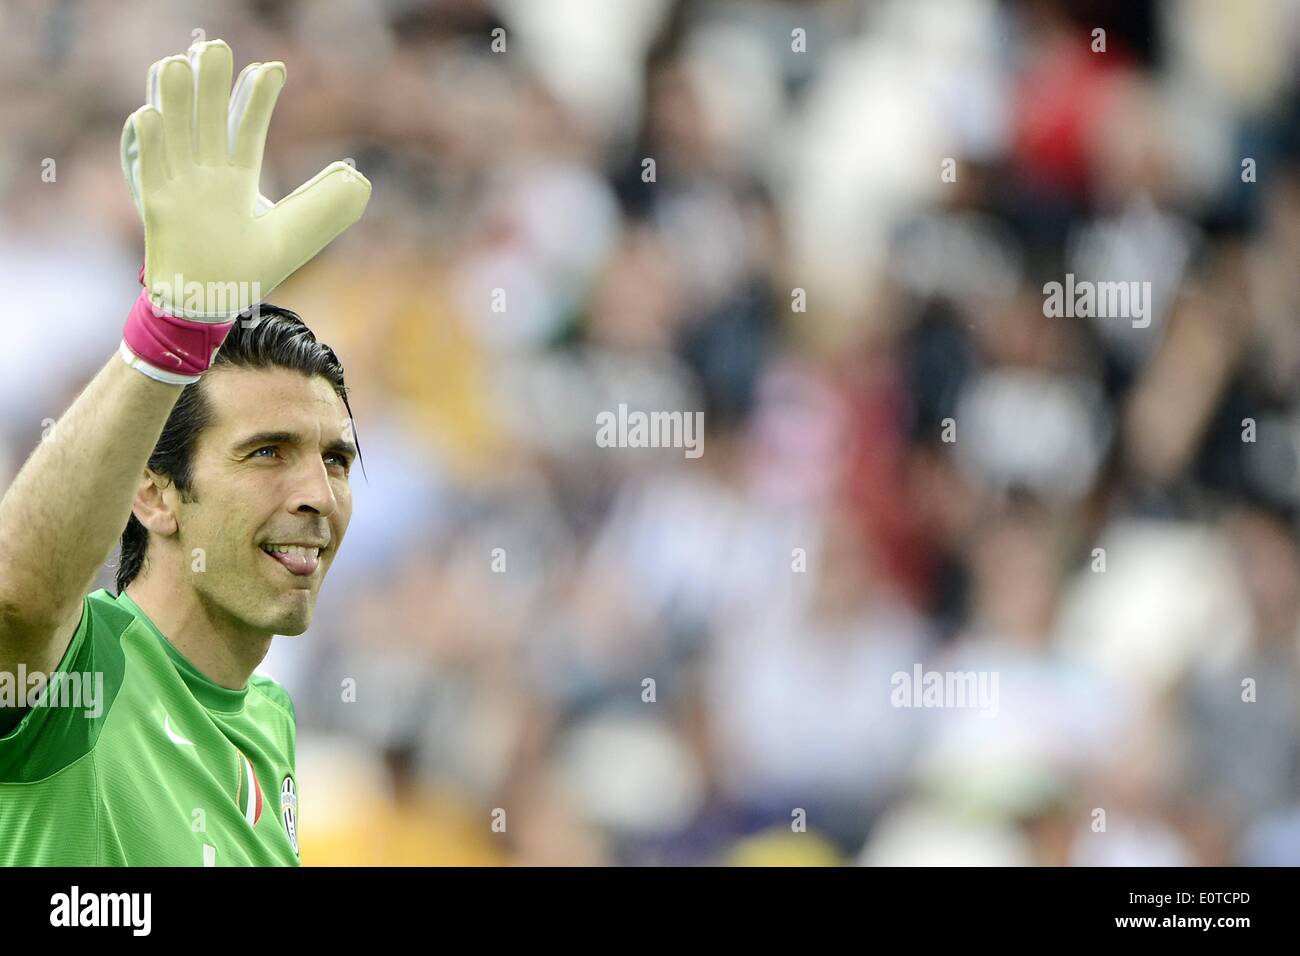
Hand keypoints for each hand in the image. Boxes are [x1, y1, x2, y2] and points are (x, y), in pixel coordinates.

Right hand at [120, 40, 370, 318]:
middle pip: (208, 122)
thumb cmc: (248, 272)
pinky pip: (150, 171)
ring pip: (175, 136)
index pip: (247, 130)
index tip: (273, 69)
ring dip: (174, 101)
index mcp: (237, 180)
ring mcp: (181, 189)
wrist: (212, 305)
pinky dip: (150, 144)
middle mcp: (206, 177)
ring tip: (176, 64)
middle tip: (219, 48)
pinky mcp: (159, 210)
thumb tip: (361, 181)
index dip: (258, 100)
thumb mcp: (292, 236)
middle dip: (213, 87)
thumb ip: (323, 207)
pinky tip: (150, 114)